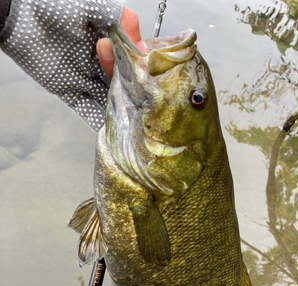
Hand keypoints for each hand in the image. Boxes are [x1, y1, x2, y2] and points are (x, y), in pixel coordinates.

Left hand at [0, 0, 143, 129]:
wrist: (17, 15)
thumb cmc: (53, 4)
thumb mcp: (95, 5)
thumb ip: (122, 21)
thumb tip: (143, 49)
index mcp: (109, 41)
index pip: (132, 61)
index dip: (141, 72)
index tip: (148, 81)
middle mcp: (98, 61)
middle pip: (121, 83)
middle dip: (130, 93)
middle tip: (138, 101)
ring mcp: (83, 77)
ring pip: (107, 98)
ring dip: (119, 110)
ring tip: (133, 121)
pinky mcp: (67, 91)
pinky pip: (86, 109)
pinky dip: (98, 120)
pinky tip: (112, 128)